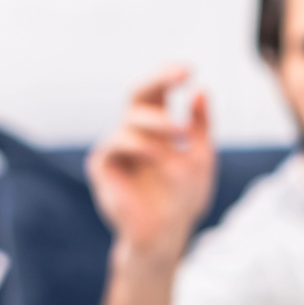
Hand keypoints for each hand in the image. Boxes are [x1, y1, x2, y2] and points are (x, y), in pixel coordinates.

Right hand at [85, 67, 216, 267]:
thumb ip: (201, 126)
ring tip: (182, 133)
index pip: (159, 91)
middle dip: (158, 80)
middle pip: (137, 93)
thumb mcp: (202, 158)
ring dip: (159, 122)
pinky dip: (140, 145)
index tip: (190, 69)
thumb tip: (201, 89)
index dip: (169, 75)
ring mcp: (115, 147)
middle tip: (180, 76)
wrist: (166, 235)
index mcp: (156, 126)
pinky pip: (116, 144)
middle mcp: (133, 131)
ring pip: (131, 119)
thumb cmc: (183, 197)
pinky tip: (158, 154)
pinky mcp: (102, 166)